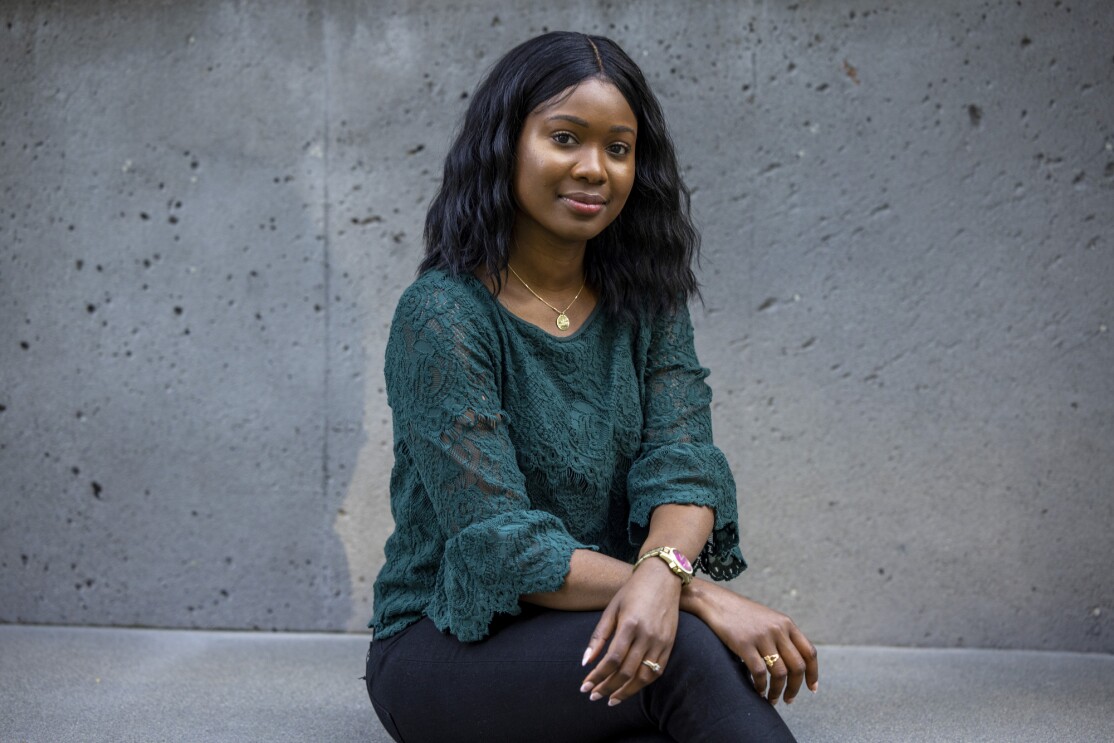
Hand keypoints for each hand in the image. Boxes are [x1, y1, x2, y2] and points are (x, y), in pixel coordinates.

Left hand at [579, 560, 682, 705]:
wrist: (663, 578)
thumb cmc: (632, 591)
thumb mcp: (611, 609)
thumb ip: (598, 636)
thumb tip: (585, 663)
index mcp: (629, 625)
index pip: (611, 660)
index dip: (597, 677)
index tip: (585, 687)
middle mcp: (647, 635)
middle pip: (625, 672)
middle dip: (607, 688)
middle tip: (594, 696)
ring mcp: (661, 641)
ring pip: (643, 677)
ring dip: (626, 692)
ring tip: (611, 699)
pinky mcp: (670, 644)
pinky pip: (657, 671)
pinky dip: (643, 683)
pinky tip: (631, 688)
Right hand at [689, 582, 818, 705]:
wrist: (715, 602)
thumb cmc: (740, 614)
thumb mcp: (768, 620)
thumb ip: (782, 636)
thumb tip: (795, 666)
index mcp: (786, 623)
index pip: (809, 653)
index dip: (813, 674)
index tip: (811, 688)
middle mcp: (778, 629)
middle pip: (797, 667)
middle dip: (795, 688)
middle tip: (788, 699)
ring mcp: (761, 637)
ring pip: (780, 673)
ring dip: (778, 691)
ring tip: (772, 699)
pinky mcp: (744, 644)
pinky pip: (759, 673)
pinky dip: (761, 686)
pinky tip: (758, 690)